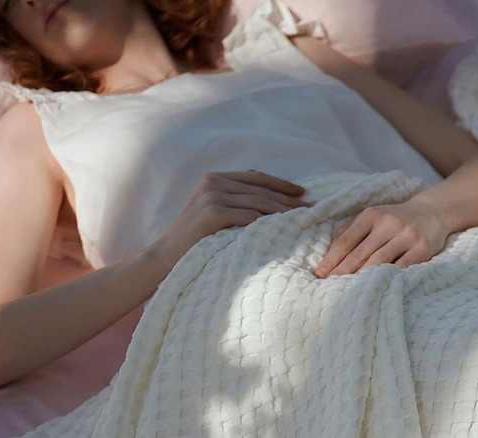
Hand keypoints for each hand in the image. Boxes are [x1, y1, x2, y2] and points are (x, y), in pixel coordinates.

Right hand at [152, 171, 308, 265]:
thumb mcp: (216, 212)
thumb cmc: (195, 239)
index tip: (302, 192)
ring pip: (259, 202)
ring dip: (284, 211)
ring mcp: (212, 196)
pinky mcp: (212, 213)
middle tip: (312, 208)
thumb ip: (237, 201)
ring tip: (302, 220)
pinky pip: (249, 216)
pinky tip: (283, 230)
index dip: (281, 183)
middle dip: (288, 199)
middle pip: (261, 189)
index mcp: (214, 178)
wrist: (166, 257)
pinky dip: (268, 222)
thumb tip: (276, 202)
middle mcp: (213, 182)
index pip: (256, 176)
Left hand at [314, 200, 448, 277]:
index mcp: (371, 215)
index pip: (346, 241)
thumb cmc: (395, 218)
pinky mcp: (422, 248)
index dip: (331, 259)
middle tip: (327, 288)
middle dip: (341, 273)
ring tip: (346, 291)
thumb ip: (350, 230)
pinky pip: (401, 267)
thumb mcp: (372, 216)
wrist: (433, 212)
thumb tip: (329, 251)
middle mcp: (388, 223)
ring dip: (360, 278)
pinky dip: (387, 278)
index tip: (319, 275)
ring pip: (378, 262)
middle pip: (359, 254)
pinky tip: (375, 287)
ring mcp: (406, 236)